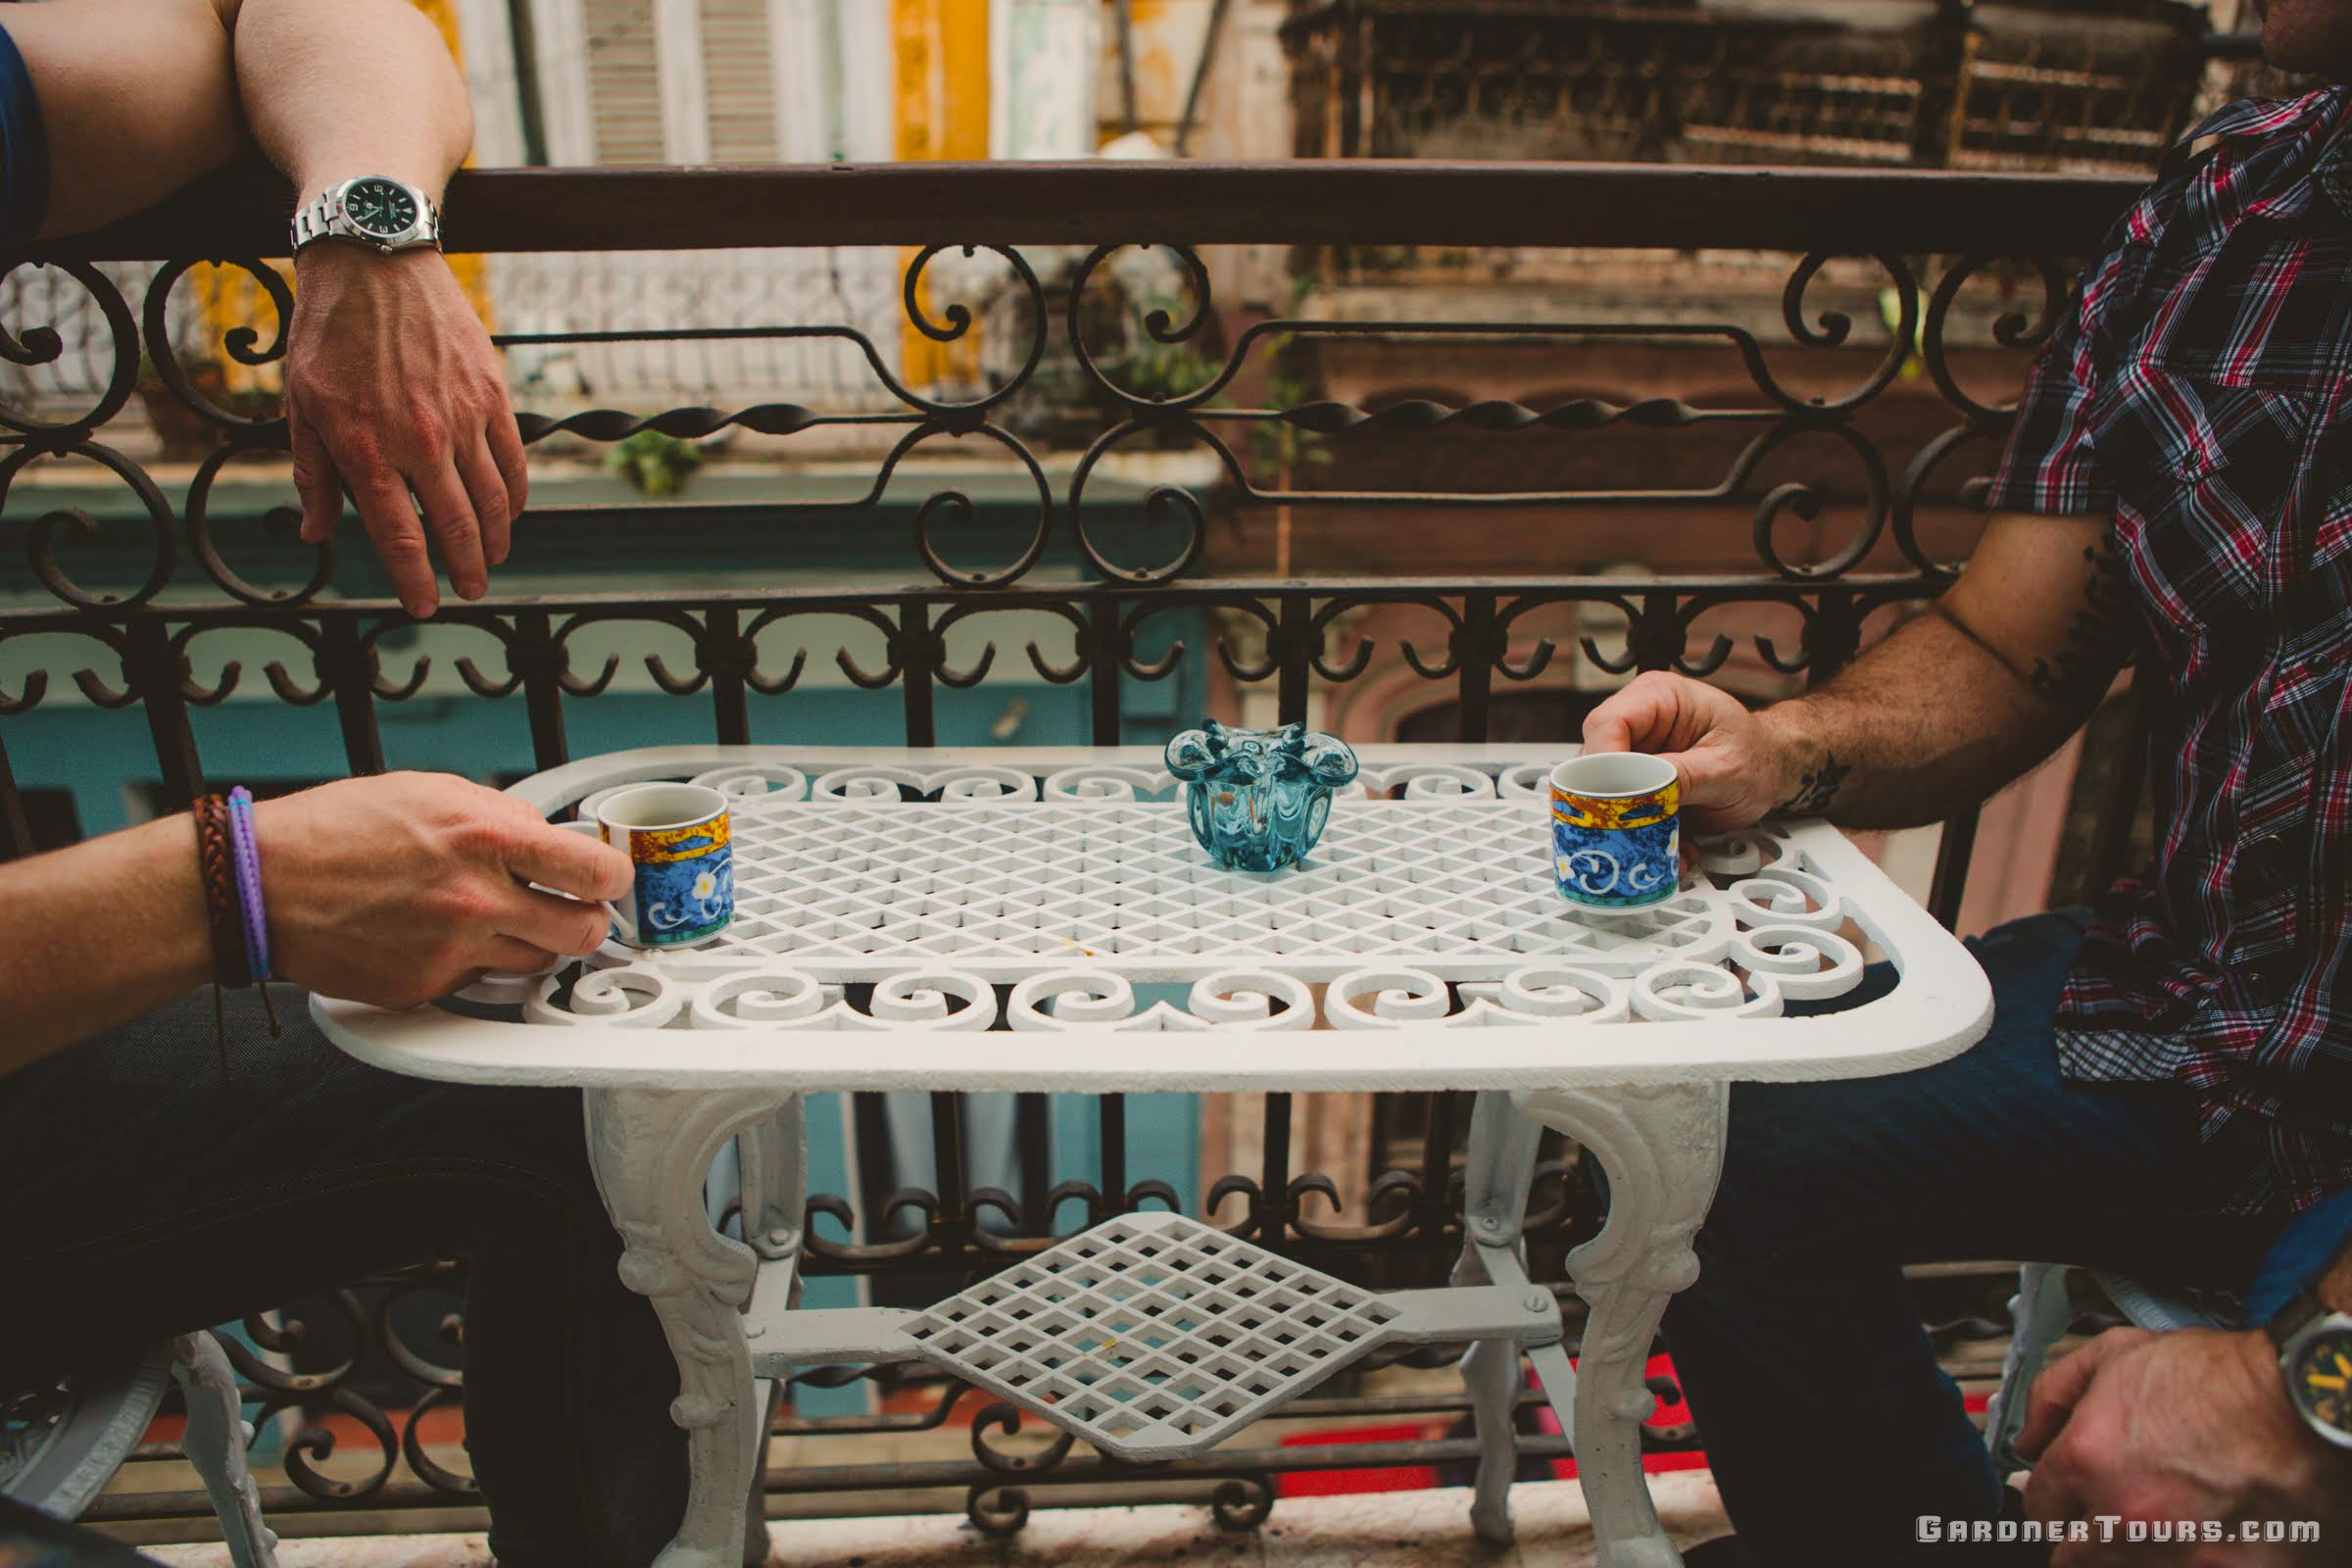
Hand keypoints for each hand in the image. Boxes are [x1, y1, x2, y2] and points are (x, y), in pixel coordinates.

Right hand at [255, 772, 630, 1008]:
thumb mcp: (431, 792)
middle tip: (574, 907)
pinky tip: (447, 934)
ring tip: (500, 916)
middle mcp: (476, 900)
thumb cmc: (336, 831)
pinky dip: (477, 960)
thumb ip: (500, 815)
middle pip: (582, 931)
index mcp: (484, 838)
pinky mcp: (426, 988)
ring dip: (533, 941)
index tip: (608, 878)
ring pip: (537, 962)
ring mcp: (452, 950)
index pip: (594, 871)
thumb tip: (545, 835)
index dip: (612, 877)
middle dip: (586, 919)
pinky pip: (481, 979)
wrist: (262, 883)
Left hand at [285, 244, 527, 617]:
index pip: (400, 537)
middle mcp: (419, 442)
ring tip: (493, 559)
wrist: (373, 259)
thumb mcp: (301, 406)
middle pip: (456, 526)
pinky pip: (513, 459)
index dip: (415, 581)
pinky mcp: (491, 394)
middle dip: (466, 569)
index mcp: (366, 450)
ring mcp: (462, 418)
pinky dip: (516, 494)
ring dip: (496, 539)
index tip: (425, 606)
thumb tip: (317, 534)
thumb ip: (314, 475)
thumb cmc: (328, 333)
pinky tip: (511, 512)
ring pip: (493, 500)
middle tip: (470, 591)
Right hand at [1579, 671, 1800, 831]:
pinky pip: (1622, 810)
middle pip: (1595, 759)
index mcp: (1659, 697)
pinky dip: (1642, 835)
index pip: (1609, 723)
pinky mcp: (1636, 783)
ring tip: (1662, 843)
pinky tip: (1668, 845)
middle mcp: (1639, 721)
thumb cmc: (1758, 756)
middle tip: (1630, 830)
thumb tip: (1643, 792)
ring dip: (1629, 824)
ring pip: (1603, 791)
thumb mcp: (1728, 768)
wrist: (1773, 772)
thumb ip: (1685, 777)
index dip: (1603, 763)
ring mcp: (1635, 753)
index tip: (1612, 798)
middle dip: (1612, 800)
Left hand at [2017, 1327, 2349, 1564]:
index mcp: (2089, 1462)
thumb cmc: (2223, 1379)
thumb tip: (2027, 1436)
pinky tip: (2202, 1536)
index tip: (2067, 1498)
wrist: (2304, 1403)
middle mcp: (2126, 1517)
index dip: (2052, 1500)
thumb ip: (2054, 1395)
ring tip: (2164, 1520)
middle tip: (2111, 1515)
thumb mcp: (2117, 1355)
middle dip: (2083, 1538)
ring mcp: (2179, 1555)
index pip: (2039, 1509)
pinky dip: (2187, 1560)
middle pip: (2073, 1559)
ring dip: (2132, 1552)